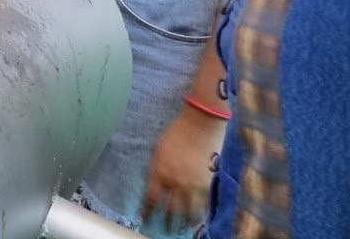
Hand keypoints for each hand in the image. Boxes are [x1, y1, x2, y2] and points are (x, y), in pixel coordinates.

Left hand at [141, 108, 225, 233]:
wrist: (200, 125)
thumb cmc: (175, 133)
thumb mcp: (157, 150)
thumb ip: (156, 169)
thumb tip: (155, 184)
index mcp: (159, 172)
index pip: (151, 199)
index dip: (147, 212)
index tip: (145, 219)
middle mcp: (176, 182)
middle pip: (170, 210)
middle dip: (167, 222)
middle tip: (165, 229)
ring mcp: (193, 184)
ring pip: (188, 211)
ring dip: (184, 222)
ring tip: (181, 228)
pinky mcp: (208, 183)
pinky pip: (203, 204)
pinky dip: (199, 213)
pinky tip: (197, 218)